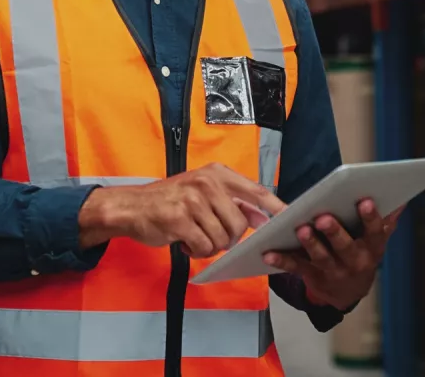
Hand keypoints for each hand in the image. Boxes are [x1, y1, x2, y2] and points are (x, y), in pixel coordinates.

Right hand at [79, 163, 285, 257]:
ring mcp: (193, 200)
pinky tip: (183, 240)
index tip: (292, 218)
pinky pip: (204, 247)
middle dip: (228, 238)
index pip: (255, 190)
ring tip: (193, 235)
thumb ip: (231, 201)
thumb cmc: (170, 201)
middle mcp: (206, 182)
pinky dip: (196, 251)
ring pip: (222, 238)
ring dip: (210, 246)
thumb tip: (261, 216)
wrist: (131, 207)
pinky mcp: (179, 219)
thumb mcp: (202, 192)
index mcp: (216, 173)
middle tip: (209, 234)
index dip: (275, 206)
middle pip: (239, 223)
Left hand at [263, 200, 403, 311]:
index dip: (371, 218)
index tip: (365, 201)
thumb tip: (400, 200)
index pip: (375, 233)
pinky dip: (281, 260)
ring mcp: (332, 270)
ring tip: (301, 229)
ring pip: (320, 257)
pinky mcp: (312, 275)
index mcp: (371, 249)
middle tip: (324, 217)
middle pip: (344, 247)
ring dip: (310, 244)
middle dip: (335, 232)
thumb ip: (385, 221)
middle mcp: (354, 262)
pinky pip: (295, 266)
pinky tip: (268, 252)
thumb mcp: (376, 240)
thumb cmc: (361, 254)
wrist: (348, 292)